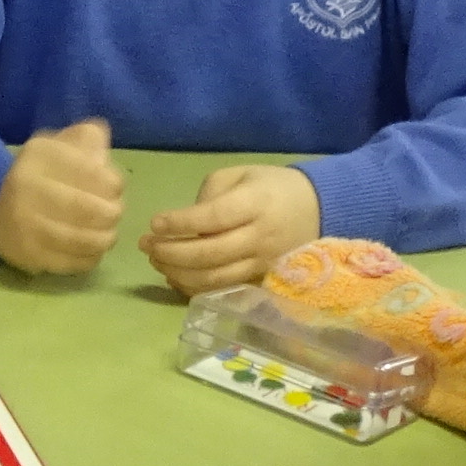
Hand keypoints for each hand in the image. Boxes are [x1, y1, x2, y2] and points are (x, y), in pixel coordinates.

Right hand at [0, 118, 125, 275]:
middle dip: (112, 213)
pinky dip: (90, 258)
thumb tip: (102, 149)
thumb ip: (87, 138)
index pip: (92, 172)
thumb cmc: (43, 174)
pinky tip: (92, 250)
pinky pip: (71, 262)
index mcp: (39, 155)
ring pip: (81, 239)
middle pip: (88, 209)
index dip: (113, 184)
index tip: (116, 188)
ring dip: (104, 238)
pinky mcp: (27, 255)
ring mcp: (24, 224)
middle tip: (115, 213)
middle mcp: (26, 187)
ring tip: (108, 233)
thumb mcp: (61, 144)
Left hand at [140, 162, 319, 295]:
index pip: (213, 217)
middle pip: (210, 253)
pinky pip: (222, 289)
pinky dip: (193, 287)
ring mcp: (261, 263)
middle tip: (146, 246)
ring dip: (178, 273)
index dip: (181, 223)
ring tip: (156, 260)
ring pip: (214, 277)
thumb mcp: (242, 175)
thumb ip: (211, 194)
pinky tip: (176, 276)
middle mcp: (259, 237)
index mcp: (255, 204)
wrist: (318, 209)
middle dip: (171, 252)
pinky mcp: (259, 280)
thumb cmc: (272, 187)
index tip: (155, 224)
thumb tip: (186, 223)